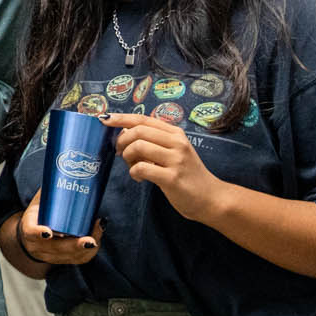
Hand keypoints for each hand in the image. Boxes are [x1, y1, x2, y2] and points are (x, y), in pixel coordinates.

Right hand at [12, 193, 100, 264]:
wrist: (30, 236)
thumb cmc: (38, 215)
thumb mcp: (38, 202)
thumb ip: (49, 189)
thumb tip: (65, 165)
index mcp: (28, 230)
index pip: (30, 233)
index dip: (38, 234)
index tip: (48, 232)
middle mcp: (38, 246)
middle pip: (56, 249)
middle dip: (74, 246)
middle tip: (89, 240)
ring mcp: (51, 256)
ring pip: (71, 257)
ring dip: (87, 247)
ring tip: (98, 229)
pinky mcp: (64, 260)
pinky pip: (79, 259)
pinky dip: (91, 250)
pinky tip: (98, 235)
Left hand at [105, 114, 224, 222]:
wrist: (211, 198)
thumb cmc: (188, 175)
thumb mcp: (174, 152)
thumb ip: (154, 142)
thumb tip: (124, 132)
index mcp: (175, 134)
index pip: (143, 119)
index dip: (121, 118)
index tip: (104, 119)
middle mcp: (177, 143)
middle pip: (138, 131)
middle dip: (122, 141)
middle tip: (120, 153)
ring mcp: (175, 160)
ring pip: (138, 147)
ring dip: (128, 157)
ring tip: (133, 167)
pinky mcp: (172, 177)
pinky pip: (142, 168)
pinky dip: (134, 172)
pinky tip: (140, 178)